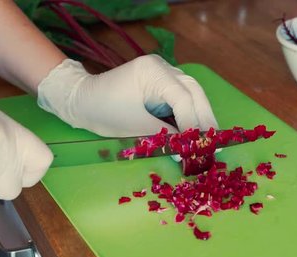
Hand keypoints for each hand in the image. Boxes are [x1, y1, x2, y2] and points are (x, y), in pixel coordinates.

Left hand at [37, 55, 217, 136]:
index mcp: (152, 71)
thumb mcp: (134, 127)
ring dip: (201, 118)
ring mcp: (163, 73)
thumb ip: (163, 136)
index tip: (197, 146)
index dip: (193, 123)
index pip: (182, 97)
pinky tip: (195, 133)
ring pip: (193, 95)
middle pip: (194, 92)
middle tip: (214, 144)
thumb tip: (187, 150)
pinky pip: (182, 99)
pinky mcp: (161, 84)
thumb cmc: (103, 110)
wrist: (82, 101)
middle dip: (205, 119)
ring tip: (209, 141)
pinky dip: (189, 116)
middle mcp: (162, 67)